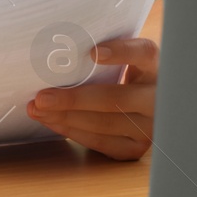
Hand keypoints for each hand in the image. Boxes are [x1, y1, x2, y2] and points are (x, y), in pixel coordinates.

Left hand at [26, 35, 156, 160]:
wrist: (143, 106)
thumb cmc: (123, 73)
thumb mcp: (123, 58)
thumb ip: (102, 51)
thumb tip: (59, 48)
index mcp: (157, 67)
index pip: (144, 54)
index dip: (121, 52)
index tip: (92, 52)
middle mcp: (158, 99)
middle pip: (117, 98)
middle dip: (74, 99)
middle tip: (42, 97)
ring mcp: (150, 127)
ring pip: (105, 124)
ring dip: (66, 117)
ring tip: (38, 109)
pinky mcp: (136, 147)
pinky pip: (101, 142)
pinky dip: (72, 132)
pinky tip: (52, 122)